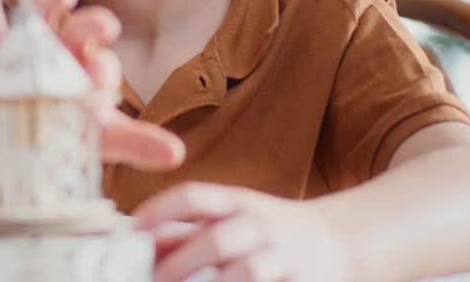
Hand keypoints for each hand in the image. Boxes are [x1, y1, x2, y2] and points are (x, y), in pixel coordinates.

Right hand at [0, 0, 184, 170]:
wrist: (26, 146)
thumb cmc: (69, 133)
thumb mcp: (101, 138)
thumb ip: (136, 143)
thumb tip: (176, 154)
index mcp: (86, 69)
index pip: (97, 60)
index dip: (102, 64)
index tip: (102, 71)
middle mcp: (60, 53)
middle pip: (75, 31)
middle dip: (90, 26)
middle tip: (105, 26)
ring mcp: (28, 50)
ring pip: (38, 19)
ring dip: (47, 3)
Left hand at [134, 183, 350, 281]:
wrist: (337, 240)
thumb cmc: (264, 231)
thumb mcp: (230, 217)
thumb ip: (185, 229)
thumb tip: (133, 242)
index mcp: (237, 202)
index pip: (194, 197)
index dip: (161, 210)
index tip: (134, 229)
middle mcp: (261, 226)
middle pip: (218, 241)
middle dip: (182, 263)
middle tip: (155, 279)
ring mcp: (284, 258)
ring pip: (248, 273)